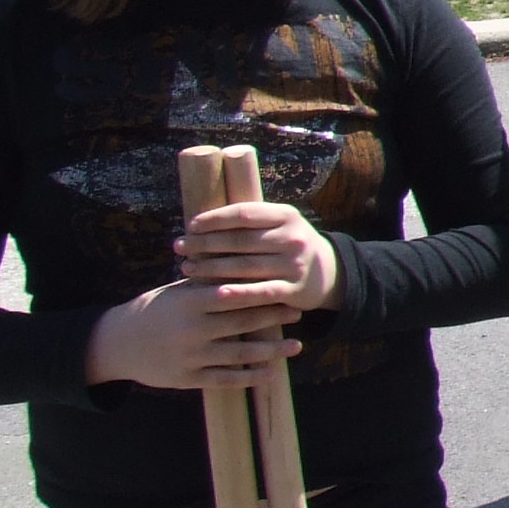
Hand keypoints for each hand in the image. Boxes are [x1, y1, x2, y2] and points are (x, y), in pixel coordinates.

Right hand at [85, 277, 294, 392]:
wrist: (116, 344)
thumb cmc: (153, 310)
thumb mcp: (176, 291)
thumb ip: (208, 282)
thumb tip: (246, 261)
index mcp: (189, 303)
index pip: (235, 296)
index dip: (264, 294)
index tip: (287, 290)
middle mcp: (192, 330)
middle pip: (242, 323)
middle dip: (273, 318)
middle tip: (298, 313)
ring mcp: (190, 357)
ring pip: (239, 354)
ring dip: (271, 351)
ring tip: (295, 346)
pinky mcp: (187, 379)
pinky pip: (225, 379)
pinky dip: (250, 377)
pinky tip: (271, 373)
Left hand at [178, 199, 339, 311]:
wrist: (328, 272)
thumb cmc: (288, 245)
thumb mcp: (280, 225)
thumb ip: (250, 221)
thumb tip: (200, 222)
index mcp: (287, 216)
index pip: (244, 213)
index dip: (214, 219)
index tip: (191, 226)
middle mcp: (293, 238)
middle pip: (240, 240)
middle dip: (205, 244)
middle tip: (179, 247)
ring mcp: (294, 265)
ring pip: (245, 266)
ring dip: (211, 268)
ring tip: (187, 268)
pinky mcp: (294, 289)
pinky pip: (261, 292)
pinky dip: (238, 293)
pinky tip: (216, 293)